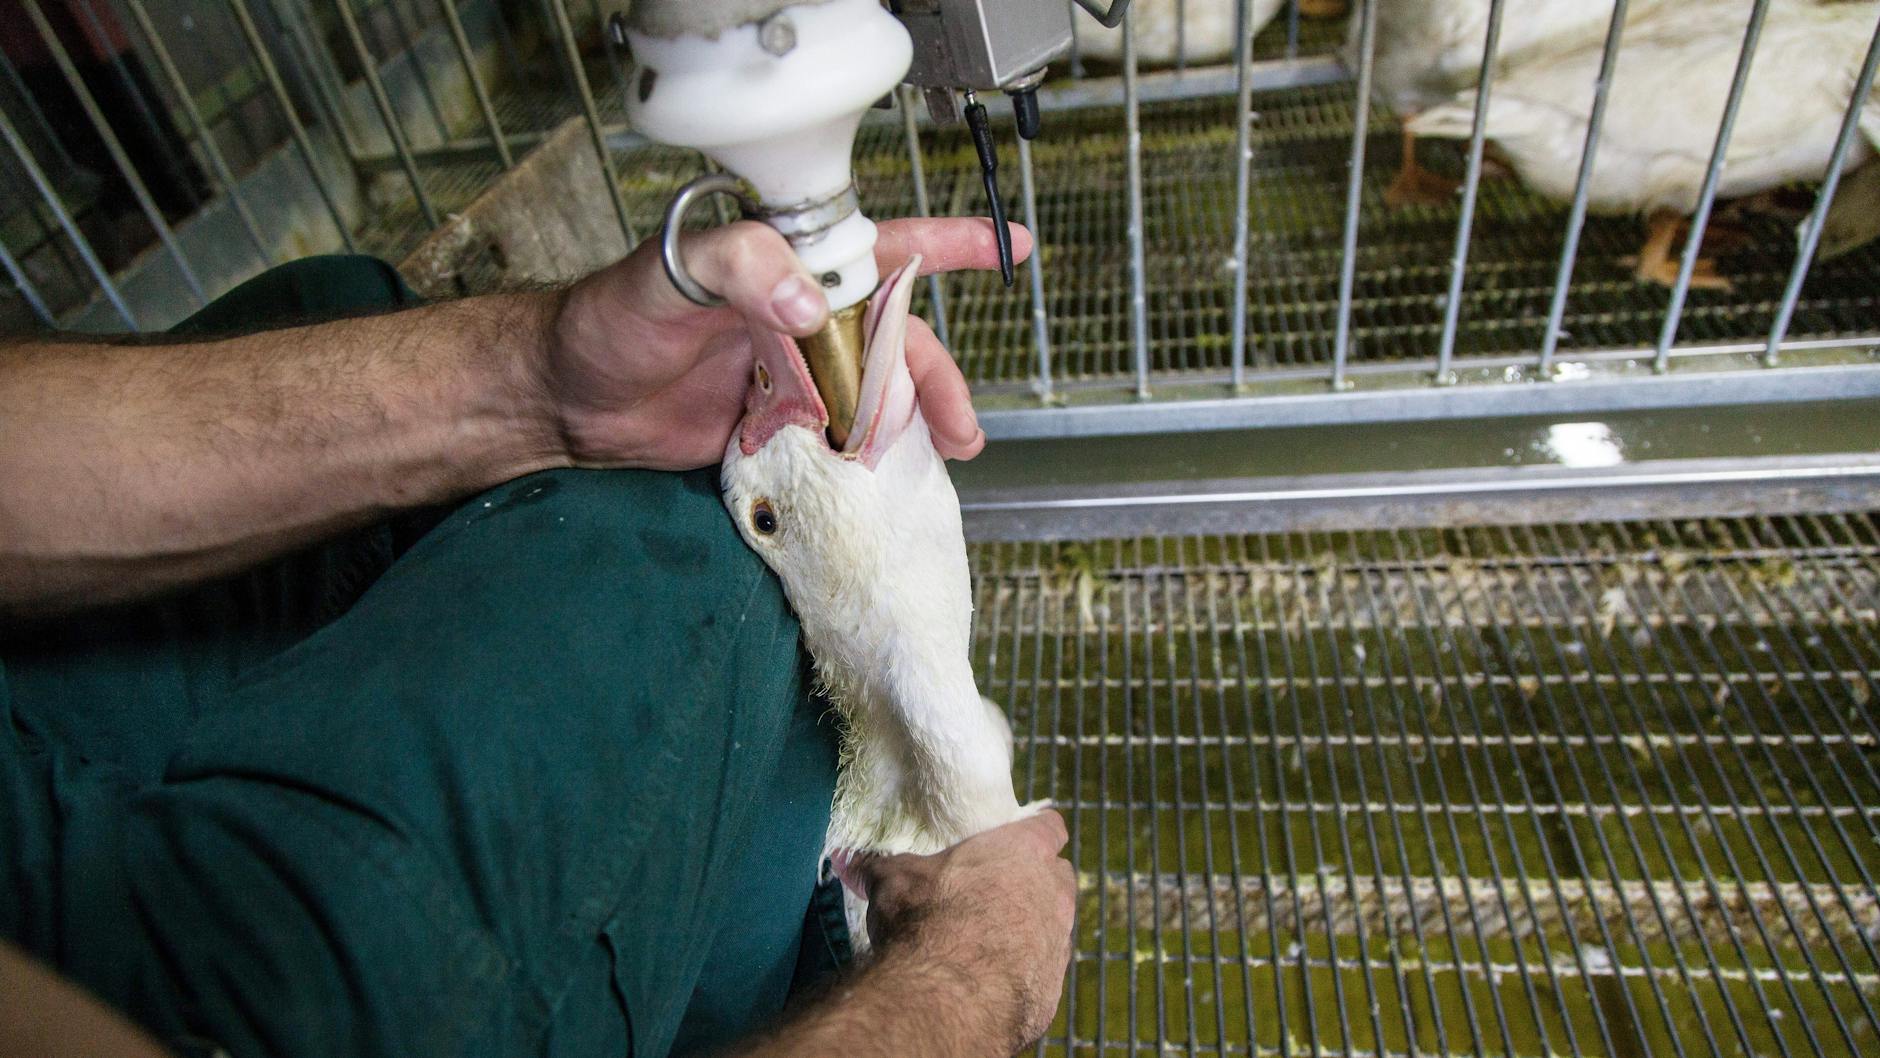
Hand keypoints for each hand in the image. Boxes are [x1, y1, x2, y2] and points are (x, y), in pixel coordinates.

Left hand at [544, 218, 1031, 470]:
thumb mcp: (667, 272)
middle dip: (938, 378)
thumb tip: (812, 304)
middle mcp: (799, 316)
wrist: (564, 402)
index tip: (1006, 244)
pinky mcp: (776, 429)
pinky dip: (868, 463)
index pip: (878, 247)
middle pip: (894, 340)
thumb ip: (739, 267)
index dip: (947, 243)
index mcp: (785, 265)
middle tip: (963, 427)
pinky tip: (889, 483)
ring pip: (874, 396)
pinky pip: (837, 443)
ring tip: (943, 460)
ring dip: (912, 426)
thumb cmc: (606, 320)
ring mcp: (792, 375)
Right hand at [854, 812, 1076, 1054]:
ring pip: (1055, 928)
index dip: (1036, 832)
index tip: (1022, 839)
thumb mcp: (893, 881)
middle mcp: (1052, 893)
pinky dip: (1023, 974)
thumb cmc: (926, 920)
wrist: (946, 995)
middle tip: (995, 894)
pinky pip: (1042, 974)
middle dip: (1034, 883)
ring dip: (1030, 931)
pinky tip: (990, 981)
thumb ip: (877, 866)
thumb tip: (847, 859)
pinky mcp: (1052, 990)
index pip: (1049, 826)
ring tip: (988, 943)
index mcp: (1022, 852)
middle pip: (1058, 877)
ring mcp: (1057, 943)